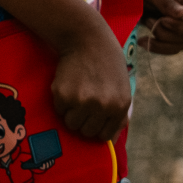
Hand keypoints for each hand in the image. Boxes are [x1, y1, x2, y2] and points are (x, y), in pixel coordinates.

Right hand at [50, 23, 133, 142]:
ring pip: (70, 123)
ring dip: (71, 113)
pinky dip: (61, 102)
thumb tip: (109, 140)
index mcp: (120, 106)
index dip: (97, 128)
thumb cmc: (108, 66)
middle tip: (83, 105)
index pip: (104, 136)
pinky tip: (69, 86)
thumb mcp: (122, 90)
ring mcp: (82, 101)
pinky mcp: (63, 94)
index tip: (93, 119)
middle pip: (86, 132)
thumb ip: (118, 115)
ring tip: (76, 95)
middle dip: (83, 121)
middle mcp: (102, 106)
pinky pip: (59, 109)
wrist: (89, 41)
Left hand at [139, 0, 182, 54]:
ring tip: (146, 26)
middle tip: (149, 20)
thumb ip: (165, 0)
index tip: (162, 20)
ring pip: (182, 44)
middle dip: (167, 33)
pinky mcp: (167, 31)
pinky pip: (171, 48)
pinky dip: (157, 48)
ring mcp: (177, 22)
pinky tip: (142, 41)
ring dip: (162, 42)